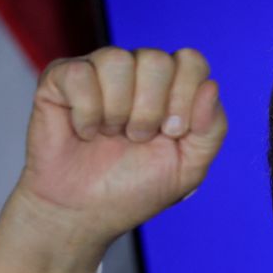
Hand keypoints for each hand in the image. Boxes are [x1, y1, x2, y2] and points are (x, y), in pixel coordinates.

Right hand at [0, 47, 226, 272]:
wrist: (84, 212)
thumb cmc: (135, 188)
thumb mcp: (189, 168)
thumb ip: (212, 129)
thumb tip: (211, 86)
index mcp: (172, 87)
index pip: (191, 61)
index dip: (185, 96)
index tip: (172, 133)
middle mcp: (137, 72)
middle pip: (156, 59)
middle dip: (150, 109)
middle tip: (138, 138)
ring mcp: (99, 71)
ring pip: (117, 60)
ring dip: (117, 112)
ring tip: (111, 135)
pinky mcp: (61, 77)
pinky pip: (80, 74)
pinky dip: (86, 113)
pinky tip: (85, 132)